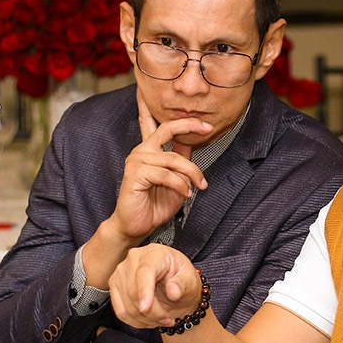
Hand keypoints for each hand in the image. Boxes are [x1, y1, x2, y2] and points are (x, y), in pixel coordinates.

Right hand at [106, 91, 211, 242]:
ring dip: (192, 173)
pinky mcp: (135, 174)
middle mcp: (142, 151)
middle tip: (207, 128)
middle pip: (167, 129)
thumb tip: (193, 140)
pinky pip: (165, 175)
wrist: (137, 225)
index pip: (157, 124)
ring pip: (173, 158)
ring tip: (200, 186)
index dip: (176, 117)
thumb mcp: (177, 179)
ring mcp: (136, 161)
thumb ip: (181, 159)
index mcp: (151, 150)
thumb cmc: (155, 204)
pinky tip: (186, 194)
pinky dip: (180, 185)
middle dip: (188, 125)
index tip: (201, 118)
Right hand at [109, 244, 202, 327]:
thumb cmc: (183, 280)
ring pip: (127, 305)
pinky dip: (135, 321)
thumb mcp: (191, 281)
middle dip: (152, 313)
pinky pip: (120, 311)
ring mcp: (120, 272)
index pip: (144, 273)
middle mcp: (133, 259)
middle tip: (169, 321)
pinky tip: (149, 321)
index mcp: (155, 253)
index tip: (146, 308)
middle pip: (134, 292)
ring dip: (145, 319)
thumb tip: (173, 291)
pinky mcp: (114, 286)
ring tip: (162, 321)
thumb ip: (184, 284)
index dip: (144, 291)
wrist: (174, 286)